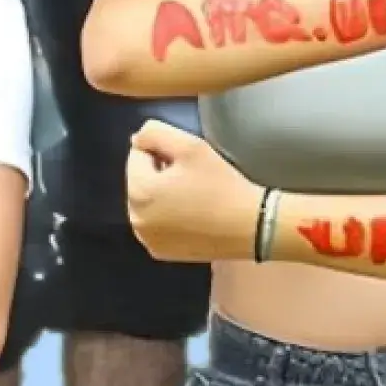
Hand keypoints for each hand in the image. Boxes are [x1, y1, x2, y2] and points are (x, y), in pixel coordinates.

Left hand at [121, 120, 261, 264]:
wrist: (250, 227)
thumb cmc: (220, 184)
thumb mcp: (191, 146)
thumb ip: (155, 133)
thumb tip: (136, 140)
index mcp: (138, 192)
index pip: (136, 155)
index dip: (162, 150)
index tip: (187, 161)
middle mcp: (135, 219)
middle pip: (138, 180)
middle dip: (158, 174)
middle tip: (192, 177)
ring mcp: (146, 239)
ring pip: (146, 203)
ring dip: (161, 195)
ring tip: (192, 196)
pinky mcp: (160, 253)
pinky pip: (155, 224)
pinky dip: (166, 217)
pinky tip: (191, 216)